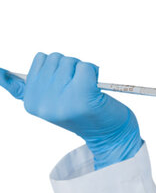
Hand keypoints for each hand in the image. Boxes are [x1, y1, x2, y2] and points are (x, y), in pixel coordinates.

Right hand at [0, 52, 142, 169]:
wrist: (109, 135)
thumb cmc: (81, 113)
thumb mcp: (49, 102)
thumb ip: (25, 88)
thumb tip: (0, 71)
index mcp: (30, 102)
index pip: (40, 60)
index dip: (59, 70)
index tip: (66, 90)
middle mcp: (42, 101)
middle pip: (55, 57)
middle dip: (71, 68)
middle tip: (78, 90)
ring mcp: (61, 98)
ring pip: (71, 60)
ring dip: (83, 71)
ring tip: (87, 91)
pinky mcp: (83, 94)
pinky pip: (86, 66)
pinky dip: (95, 72)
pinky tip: (96, 90)